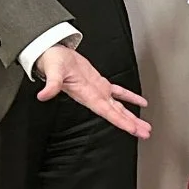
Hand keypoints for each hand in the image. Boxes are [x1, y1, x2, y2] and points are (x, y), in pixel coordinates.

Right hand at [36, 45, 150, 137]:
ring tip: (144, 126)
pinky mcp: (100, 82)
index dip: (120, 121)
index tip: (132, 130)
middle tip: (145, 133)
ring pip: (119, 107)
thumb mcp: (54, 73)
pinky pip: (119, 92)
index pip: (107, 112)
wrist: (52, 55)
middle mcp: (95, 96)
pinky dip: (130, 97)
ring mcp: (98, 91)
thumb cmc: (53, 63)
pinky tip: (140, 102)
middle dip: (131, 124)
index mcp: (87, 96)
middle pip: (116, 114)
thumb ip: (51, 85)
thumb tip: (43, 95)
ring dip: (132, 116)